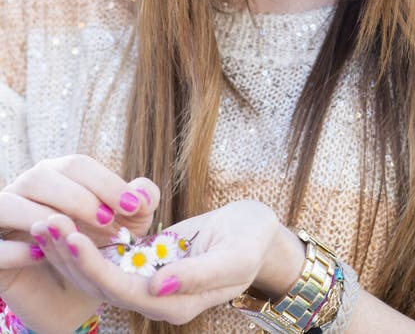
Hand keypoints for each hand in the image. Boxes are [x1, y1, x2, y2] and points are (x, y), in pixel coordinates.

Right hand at [0, 154, 159, 332]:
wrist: (69, 293)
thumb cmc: (98, 247)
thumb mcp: (127, 226)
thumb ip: (141, 203)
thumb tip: (142, 193)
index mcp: (59, 175)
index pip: (77, 165)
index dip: (105, 182)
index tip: (133, 206)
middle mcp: (27, 189)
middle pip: (42, 176)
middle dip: (78, 197)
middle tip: (108, 222)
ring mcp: (3, 218)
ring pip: (8, 203)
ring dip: (39, 216)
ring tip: (72, 237)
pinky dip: (13, 249)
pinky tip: (40, 256)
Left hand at [31, 199, 290, 324]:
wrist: (258, 233)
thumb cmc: (251, 242)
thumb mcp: (234, 256)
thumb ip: (198, 275)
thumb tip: (157, 287)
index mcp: (176, 304)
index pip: (124, 290)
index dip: (94, 266)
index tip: (71, 237)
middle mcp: (157, 297)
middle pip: (103, 283)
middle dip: (72, 256)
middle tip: (46, 223)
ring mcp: (150, 279)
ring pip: (101, 270)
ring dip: (73, 249)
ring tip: (47, 221)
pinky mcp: (148, 259)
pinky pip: (112, 254)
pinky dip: (90, 239)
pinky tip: (69, 220)